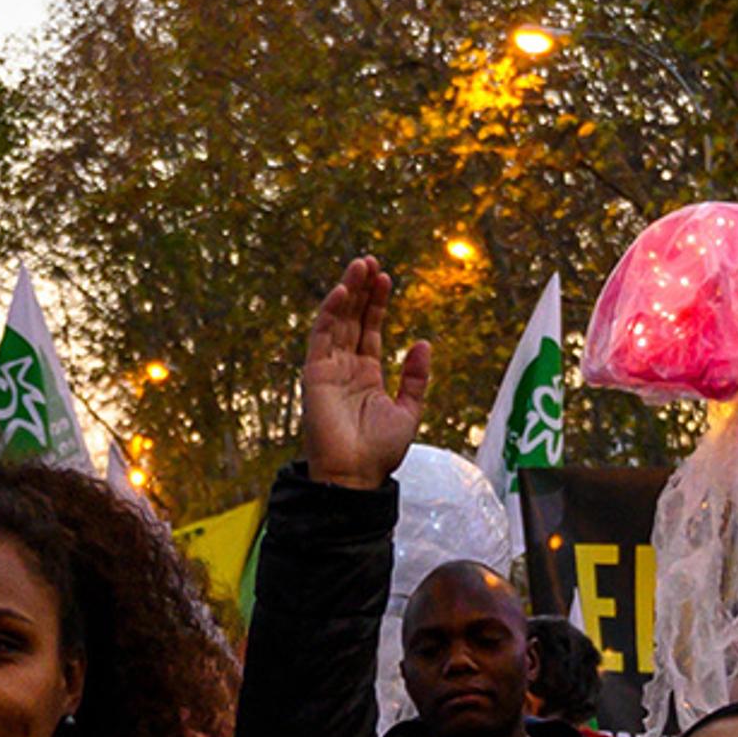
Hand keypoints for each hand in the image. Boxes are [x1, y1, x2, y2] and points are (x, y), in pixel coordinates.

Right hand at [301, 258, 429, 490]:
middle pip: (352, 318)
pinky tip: (342, 292)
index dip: (377, 303)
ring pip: (336, 321)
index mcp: (367, 375)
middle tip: (370, 260)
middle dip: (361, 289)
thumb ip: (416, 377)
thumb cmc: (380, 452)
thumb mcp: (409, 410)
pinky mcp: (314, 375)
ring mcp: (328, 369)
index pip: (370, 329)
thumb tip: (422, 342)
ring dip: (346, 292)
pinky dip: (329, 313)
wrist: (356, 476)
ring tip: (359, 265)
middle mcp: (345, 368)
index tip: (386, 277)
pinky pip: (320, 337)